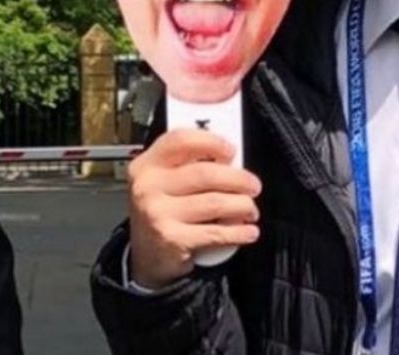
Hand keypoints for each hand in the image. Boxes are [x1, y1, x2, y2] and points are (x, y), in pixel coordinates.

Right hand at [126, 128, 261, 288]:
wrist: (145, 257)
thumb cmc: (162, 212)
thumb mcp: (163, 183)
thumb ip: (187, 166)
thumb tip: (231, 161)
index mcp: (146, 165)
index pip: (179, 140)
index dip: (210, 141)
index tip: (231, 150)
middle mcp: (148, 187)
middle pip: (205, 173)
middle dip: (238, 179)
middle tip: (253, 185)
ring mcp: (158, 213)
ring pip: (215, 202)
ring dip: (243, 206)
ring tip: (250, 209)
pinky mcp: (172, 239)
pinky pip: (216, 233)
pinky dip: (239, 232)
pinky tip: (248, 231)